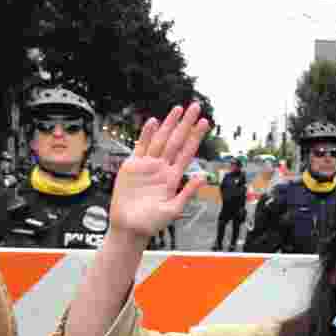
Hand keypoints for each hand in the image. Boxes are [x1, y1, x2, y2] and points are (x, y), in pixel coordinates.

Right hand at [110, 103, 209, 241]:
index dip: (196, 137)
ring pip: (161, 140)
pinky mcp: (132, 167)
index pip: (188, 152)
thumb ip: (188, 192)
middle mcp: (162, 168)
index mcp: (173, 177)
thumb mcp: (174, 209)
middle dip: (186, 124)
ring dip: (169, 124)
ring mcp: (147, 166)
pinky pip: (141, 147)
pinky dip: (147, 135)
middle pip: (176, 141)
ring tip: (178, 109)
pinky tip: (153, 122)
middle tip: (196, 107)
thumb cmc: (151, 223)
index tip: (206, 123)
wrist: (129, 228)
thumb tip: (202, 177)